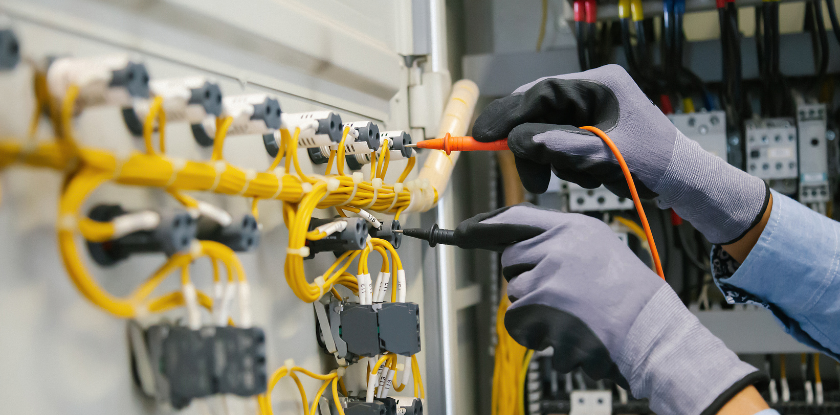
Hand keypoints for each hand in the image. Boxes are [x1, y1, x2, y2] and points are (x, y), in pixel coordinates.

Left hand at [457, 204, 764, 414]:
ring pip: (513, 295)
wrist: (650, 330)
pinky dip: (533, 333)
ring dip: (533, 310)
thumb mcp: (597, 246)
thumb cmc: (627, 292)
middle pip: (510, 262)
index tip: (463, 231)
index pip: (516, 218)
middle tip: (560, 292)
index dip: (486, 226)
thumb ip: (558, 239)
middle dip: (525, 279)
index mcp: (572, 228)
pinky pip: (517, 323)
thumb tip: (513, 244)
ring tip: (570, 313)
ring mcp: (549, 280)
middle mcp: (558, 248)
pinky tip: (562, 331)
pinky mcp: (543, 314)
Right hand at [472, 65, 767, 244]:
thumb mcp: (603, 154)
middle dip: (533, 148)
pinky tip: (591, 176)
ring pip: (546, 132)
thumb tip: (518, 141)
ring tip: (585, 179)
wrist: (683, 180)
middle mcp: (592, 92)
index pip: (540, 92)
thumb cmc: (654, 162)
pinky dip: (566, 165)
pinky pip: (560, 144)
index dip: (508, 113)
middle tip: (534, 182)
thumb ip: (559, 145)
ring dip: (554, 161)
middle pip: (539, 112)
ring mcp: (590, 111)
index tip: (482, 135)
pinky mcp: (590, 131)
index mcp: (599, 84)